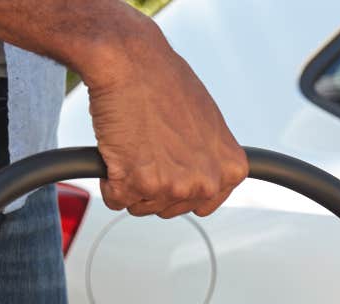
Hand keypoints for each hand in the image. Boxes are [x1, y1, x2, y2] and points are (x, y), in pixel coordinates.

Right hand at [83, 25, 246, 217]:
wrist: (130, 60)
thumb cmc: (163, 81)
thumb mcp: (207, 122)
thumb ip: (209, 156)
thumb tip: (199, 173)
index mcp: (231, 168)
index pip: (205, 203)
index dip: (180, 184)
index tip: (170, 165)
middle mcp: (206, 182)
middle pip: (171, 207)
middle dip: (154, 183)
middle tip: (147, 144)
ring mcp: (172, 186)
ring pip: (142, 205)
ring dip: (130, 180)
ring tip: (134, 141)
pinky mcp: (137, 185)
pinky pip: (115, 200)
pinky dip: (108, 179)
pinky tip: (116, 148)